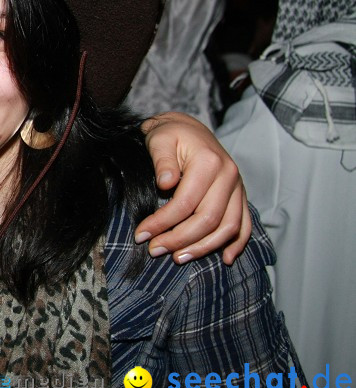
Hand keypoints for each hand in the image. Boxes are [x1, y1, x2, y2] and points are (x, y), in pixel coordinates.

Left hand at [137, 112, 250, 264]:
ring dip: (203, 247)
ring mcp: (238, 187)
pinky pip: (244, 224)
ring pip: (228, 227)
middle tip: (155, 249)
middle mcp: (229, 176)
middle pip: (208, 219)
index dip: (162, 223)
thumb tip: (165, 183)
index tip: (141, 235)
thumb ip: (162, 160)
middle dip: (180, 240)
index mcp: (209, 162)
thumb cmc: (170, 134)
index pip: (185, 203)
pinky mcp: (240, 195)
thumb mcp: (160, 139)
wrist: (190, 128)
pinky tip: (224, 259)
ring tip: (178, 258)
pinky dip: (237, 243)